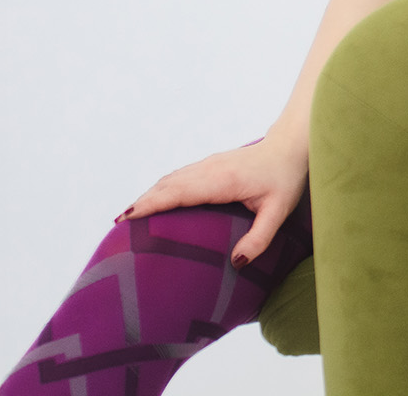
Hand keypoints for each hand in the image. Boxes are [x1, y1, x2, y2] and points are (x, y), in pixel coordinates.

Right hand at [117, 137, 307, 266]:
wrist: (291, 146)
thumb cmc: (286, 178)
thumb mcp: (279, 212)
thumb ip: (260, 238)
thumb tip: (237, 262)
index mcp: (221, 181)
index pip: (178, 193)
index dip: (152, 204)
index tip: (127, 217)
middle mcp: (209, 169)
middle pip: (167, 185)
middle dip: (141, 203)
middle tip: (116, 225)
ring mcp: (208, 164)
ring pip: (170, 179)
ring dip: (148, 195)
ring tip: (127, 216)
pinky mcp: (210, 165)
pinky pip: (178, 176)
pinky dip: (160, 189)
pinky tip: (153, 201)